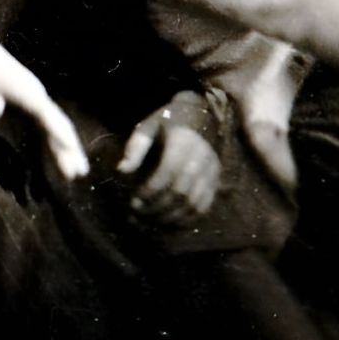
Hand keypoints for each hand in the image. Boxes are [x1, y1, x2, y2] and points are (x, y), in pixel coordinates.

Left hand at [0, 26, 89, 179]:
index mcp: (26, 92)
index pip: (48, 115)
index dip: (60, 133)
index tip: (72, 150)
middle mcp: (36, 94)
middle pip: (58, 122)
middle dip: (70, 147)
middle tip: (80, 172)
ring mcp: (36, 96)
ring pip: (56, 123)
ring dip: (66, 145)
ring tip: (77, 170)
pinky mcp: (31, 98)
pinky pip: (49, 121)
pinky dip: (57, 137)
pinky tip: (59, 151)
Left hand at [118, 110, 219, 226]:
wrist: (200, 116)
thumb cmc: (167, 123)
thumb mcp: (147, 127)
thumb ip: (134, 148)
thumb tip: (121, 171)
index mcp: (184, 141)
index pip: (168, 172)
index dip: (150, 190)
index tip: (133, 202)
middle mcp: (202, 158)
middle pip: (181, 192)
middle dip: (157, 207)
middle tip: (137, 215)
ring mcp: (213, 172)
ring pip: (194, 203)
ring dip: (170, 217)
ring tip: (149, 222)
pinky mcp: (217, 182)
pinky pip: (204, 207)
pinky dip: (187, 219)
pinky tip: (168, 223)